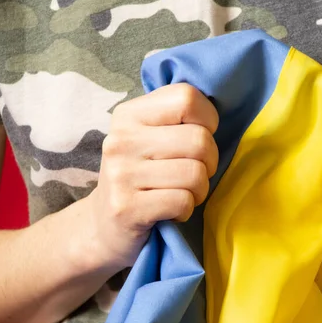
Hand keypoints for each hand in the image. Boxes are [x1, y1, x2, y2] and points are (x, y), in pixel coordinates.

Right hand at [87, 83, 218, 269]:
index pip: (187, 98)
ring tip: (182, 193)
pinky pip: (183, 201)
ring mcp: (122, 174)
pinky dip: (186, 210)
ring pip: (195, 173)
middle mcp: (121, 140)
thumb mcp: (150, 137)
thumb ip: (177, 118)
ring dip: (199, 190)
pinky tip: (171, 211)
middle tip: (194, 174)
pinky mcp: (127, 207)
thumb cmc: (141, 176)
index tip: (198, 139)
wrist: (103, 224)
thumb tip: (219, 109)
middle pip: (199, 140)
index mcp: (129, 114)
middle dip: (209, 162)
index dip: (208, 120)